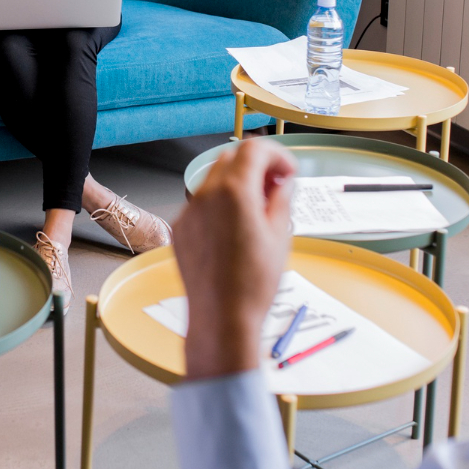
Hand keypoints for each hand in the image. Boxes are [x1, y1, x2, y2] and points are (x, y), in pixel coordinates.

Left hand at [173, 138, 295, 379]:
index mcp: (235, 192)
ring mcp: (189, 211)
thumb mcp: (280, 235)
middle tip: (275, 186)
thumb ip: (280, 199)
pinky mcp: (180, 228)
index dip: (277, 155)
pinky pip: (201, 202)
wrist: (222, 318)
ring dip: (236, 182)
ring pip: (213, 178)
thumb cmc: (252, 284)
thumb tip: (281, 183)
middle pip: (231, 157)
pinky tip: (235, 227)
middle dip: (255, 165)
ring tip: (256, 209)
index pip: (254, 149)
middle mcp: (206, 195)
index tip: (287, 171)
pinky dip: (219, 203)